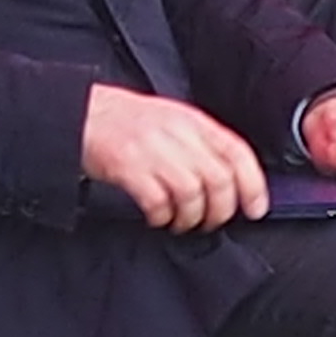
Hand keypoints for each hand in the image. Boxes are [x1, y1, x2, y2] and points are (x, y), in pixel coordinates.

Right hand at [83, 84, 268, 232]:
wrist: (80, 114)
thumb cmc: (127, 122)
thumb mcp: (172, 122)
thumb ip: (201, 144)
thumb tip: (231, 182)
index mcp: (192, 121)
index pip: (237, 152)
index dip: (253, 185)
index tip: (255, 209)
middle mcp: (176, 132)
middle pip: (218, 178)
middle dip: (220, 210)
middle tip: (210, 222)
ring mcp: (151, 148)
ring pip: (192, 192)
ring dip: (191, 217)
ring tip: (181, 222)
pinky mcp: (127, 165)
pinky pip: (157, 200)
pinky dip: (162, 216)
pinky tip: (158, 217)